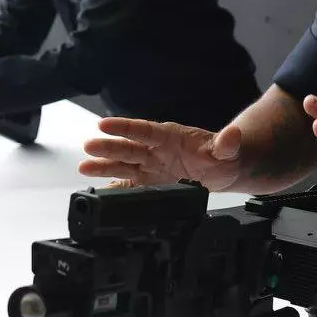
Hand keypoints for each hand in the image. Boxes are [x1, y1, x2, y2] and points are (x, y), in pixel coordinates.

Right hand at [80, 117, 244, 190]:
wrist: (223, 171)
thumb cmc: (222, 156)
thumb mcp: (227, 150)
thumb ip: (226, 144)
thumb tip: (232, 135)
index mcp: (169, 137)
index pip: (143, 130)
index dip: (124, 127)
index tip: (104, 124)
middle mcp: (155, 150)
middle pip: (128, 147)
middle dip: (108, 147)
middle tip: (89, 146)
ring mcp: (150, 167)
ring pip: (124, 165)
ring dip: (104, 167)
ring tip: (84, 168)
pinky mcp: (149, 183)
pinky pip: (129, 185)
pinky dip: (115, 188)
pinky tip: (100, 191)